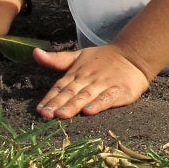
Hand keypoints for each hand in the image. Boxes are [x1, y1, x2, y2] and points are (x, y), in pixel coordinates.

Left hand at [34, 44, 149, 117]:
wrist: (133, 55)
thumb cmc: (103, 59)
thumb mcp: (79, 56)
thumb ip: (57, 59)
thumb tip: (35, 52)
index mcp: (77, 73)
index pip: (61, 86)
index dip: (50, 98)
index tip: (39, 110)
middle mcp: (88, 79)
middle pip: (71, 92)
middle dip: (58, 103)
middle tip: (46, 115)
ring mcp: (104, 84)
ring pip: (86, 96)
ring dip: (74, 105)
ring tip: (62, 114)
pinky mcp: (119, 91)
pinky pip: (107, 98)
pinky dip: (98, 104)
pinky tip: (89, 111)